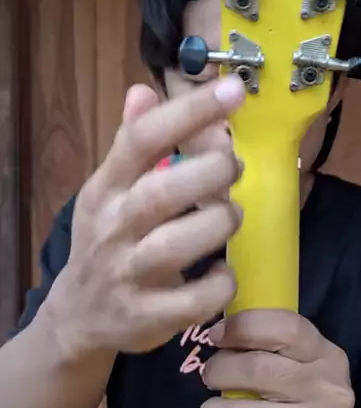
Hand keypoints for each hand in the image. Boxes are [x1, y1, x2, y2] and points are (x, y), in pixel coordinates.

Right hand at [48, 77, 245, 359]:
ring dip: (219, 223)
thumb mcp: (111, 190)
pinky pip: (194, 300)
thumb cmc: (110, 240)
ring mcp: (127, 275)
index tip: (233, 90)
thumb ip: (133, 144)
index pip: (141, 140)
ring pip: (177, 245)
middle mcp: (112, 228)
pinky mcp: (147, 318)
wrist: (79, 316)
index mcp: (105, 189)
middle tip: (234, 168)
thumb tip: (143, 91)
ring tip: (230, 215)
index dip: (189, 112)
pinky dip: (220, 283)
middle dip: (212, 173)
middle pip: (162, 192)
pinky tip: (223, 271)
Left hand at [199, 310, 360, 407]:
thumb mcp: (308, 373)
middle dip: (218, 371)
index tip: (216, 335)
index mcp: (329, 360)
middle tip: (210, 379)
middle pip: (255, 369)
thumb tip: (219, 328)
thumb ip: (274, 348)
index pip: (286, 327)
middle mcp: (329, 394)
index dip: (244, 326)